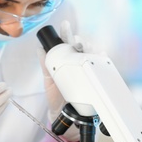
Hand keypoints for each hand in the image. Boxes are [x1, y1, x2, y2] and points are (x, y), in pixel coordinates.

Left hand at [37, 21, 91, 141]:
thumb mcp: (49, 79)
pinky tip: (101, 54)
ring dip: (89, 47)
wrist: (64, 115)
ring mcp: (86, 70)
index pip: (66, 43)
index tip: (64, 26)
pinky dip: (102, 58)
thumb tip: (39, 48)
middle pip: (80, 46)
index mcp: (65, 60)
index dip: (66, 33)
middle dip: (78, 39)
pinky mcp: (95, 78)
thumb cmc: (56, 96)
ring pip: (90, 53)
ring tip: (84, 45)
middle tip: (75, 39)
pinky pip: (101, 66)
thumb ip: (45, 64)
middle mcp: (77, 63)